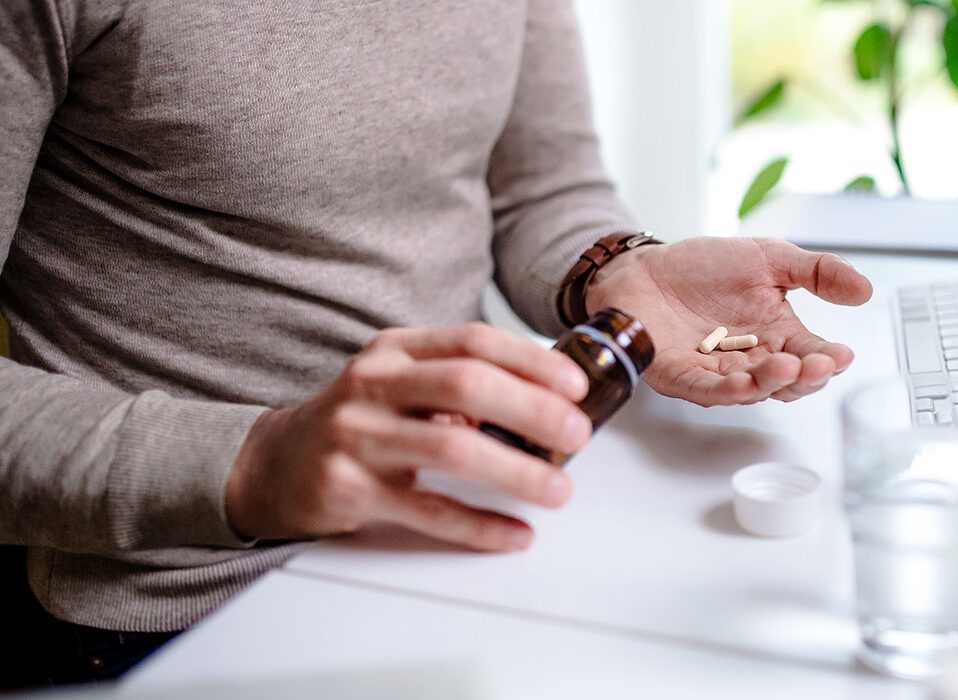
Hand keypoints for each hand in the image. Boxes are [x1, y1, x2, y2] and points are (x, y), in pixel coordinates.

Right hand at [225, 324, 591, 550]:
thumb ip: (460, 383)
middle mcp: (373, 385)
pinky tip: (514, 533)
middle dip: (533, 409)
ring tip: (557, 490)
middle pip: (467, 386)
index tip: (576, 384)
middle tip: (577, 435)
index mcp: (395, 351)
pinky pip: (428, 510)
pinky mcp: (348, 489)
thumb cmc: (358, 422)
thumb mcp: (400, 383)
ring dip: (516, 472)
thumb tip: (544, 403)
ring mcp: (357, 436)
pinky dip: (479, 525)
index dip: (531, 361)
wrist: (274, 465)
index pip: (473, 342)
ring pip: (452, 448)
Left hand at [587, 237, 872, 405]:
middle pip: (787, 382)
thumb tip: (865, 289)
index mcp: (777, 335)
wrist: (645, 268)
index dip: (829, 359)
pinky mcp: (683, 378)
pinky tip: (746, 382)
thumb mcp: (770, 258)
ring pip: (753, 389)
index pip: (811, 355)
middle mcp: (752, 360)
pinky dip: (729, 390)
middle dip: (806, 375)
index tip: (842, 353)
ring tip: (788, 366)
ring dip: (772, 381)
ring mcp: (718, 374)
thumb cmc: (703, 268)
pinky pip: (709, 391)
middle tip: (819, 363)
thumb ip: (817, 272)